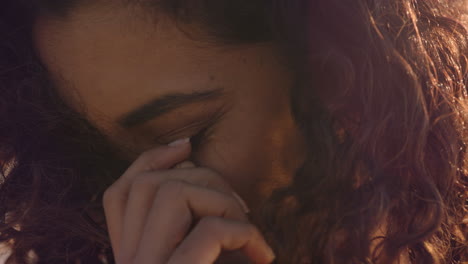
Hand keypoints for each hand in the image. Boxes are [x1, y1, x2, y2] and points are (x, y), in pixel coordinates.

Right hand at [102, 139, 274, 263]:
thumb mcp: (202, 252)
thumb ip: (185, 219)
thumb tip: (185, 156)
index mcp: (130, 257)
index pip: (118, 194)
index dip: (150, 159)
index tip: (186, 145)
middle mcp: (130, 263)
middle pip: (147, 186)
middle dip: (203, 179)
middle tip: (243, 209)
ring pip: (172, 194)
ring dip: (223, 202)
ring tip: (250, 234)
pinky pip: (209, 230)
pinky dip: (244, 233)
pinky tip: (262, 254)